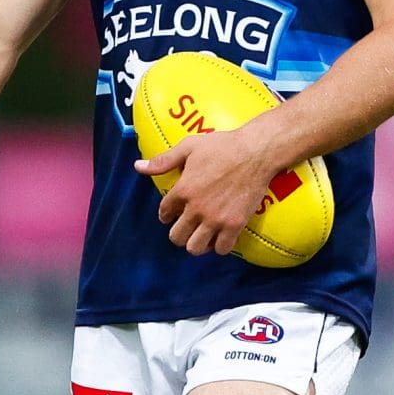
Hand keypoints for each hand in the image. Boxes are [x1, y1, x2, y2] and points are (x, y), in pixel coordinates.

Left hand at [137, 115, 285, 255]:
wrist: (256, 152)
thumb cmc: (223, 146)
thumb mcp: (189, 147)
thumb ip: (163, 160)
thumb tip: (138, 166)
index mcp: (183, 189)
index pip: (164, 212)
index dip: (166, 214)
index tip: (172, 213)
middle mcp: (197, 208)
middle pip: (176, 237)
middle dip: (178, 233)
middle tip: (186, 227)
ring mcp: (216, 219)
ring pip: (195, 248)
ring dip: (196, 244)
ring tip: (201, 236)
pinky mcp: (235, 224)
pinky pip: (222, 249)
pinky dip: (219, 246)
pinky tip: (220, 237)